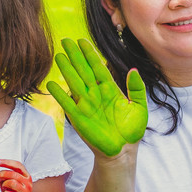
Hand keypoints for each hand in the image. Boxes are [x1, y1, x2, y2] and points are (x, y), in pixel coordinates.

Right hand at [46, 38, 147, 156]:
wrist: (123, 151)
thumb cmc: (132, 130)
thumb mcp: (139, 107)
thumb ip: (136, 88)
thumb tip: (133, 70)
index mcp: (110, 89)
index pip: (98, 67)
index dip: (90, 53)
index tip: (82, 40)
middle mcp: (96, 94)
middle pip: (83, 70)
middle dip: (75, 55)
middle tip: (66, 40)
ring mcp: (86, 105)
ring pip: (74, 82)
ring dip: (66, 69)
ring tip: (58, 55)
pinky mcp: (78, 118)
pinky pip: (66, 103)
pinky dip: (59, 94)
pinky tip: (51, 84)